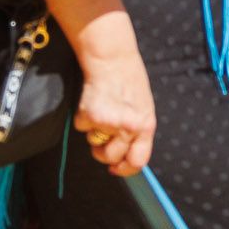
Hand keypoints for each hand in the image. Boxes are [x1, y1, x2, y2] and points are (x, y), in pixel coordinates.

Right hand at [70, 43, 155, 175]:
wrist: (113, 59)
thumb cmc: (128, 82)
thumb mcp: (143, 109)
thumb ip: (137, 132)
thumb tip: (125, 158)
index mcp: (146, 126)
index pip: (138, 161)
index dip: (124, 169)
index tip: (115, 168)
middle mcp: (129, 127)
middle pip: (111, 157)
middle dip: (103, 151)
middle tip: (103, 133)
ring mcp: (109, 123)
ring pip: (94, 144)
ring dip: (93, 133)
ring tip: (102, 109)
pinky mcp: (90, 116)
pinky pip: (82, 128)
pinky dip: (84, 117)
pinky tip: (93, 100)